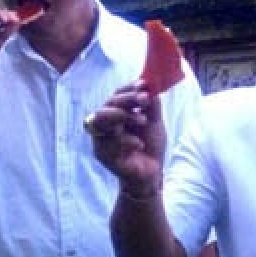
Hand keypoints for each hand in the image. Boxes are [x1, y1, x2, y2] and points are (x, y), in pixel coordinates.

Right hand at [86, 80, 166, 195]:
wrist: (151, 171)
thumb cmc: (150, 144)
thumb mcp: (154, 121)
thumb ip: (152, 104)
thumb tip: (149, 84)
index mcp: (117, 112)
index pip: (117, 95)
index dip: (129, 88)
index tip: (143, 84)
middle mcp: (105, 123)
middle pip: (107, 104)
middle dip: (127, 99)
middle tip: (144, 99)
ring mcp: (100, 138)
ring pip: (101, 119)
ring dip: (122, 115)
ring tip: (142, 120)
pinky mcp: (101, 153)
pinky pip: (107, 141)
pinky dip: (126, 140)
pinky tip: (139, 144)